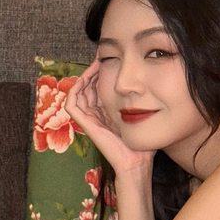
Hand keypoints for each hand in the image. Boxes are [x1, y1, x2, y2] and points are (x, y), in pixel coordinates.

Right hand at [65, 60, 154, 175]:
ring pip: (78, 93)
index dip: (100, 74)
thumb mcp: (141, 116)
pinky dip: (76, 89)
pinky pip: (72, 104)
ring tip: (95, 64)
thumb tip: (147, 86)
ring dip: (84, 77)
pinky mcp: (85, 125)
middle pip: (86, 88)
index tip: (109, 60)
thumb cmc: (142, 143)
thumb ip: (140, 103)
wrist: (137, 161)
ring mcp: (89, 120)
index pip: (97, 89)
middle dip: (92, 72)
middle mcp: (95, 116)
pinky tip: (87, 77)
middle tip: (100, 58)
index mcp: (106, 114)